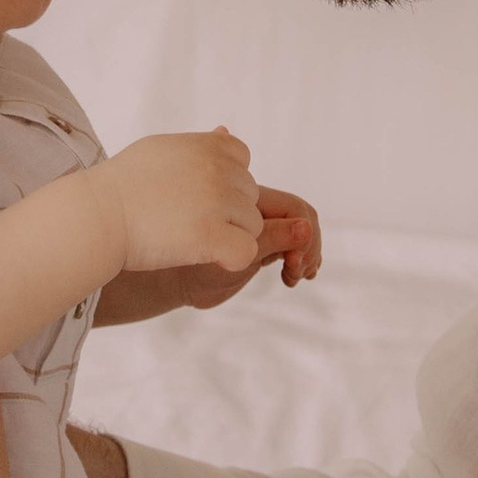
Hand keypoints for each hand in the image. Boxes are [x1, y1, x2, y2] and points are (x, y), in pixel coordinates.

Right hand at [102, 128, 261, 277]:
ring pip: (251, 225)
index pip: (243, 160)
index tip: (196, 194)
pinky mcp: (211, 236)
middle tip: (187, 220)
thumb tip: (225, 132)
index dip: (225, 181)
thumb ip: (198, 145)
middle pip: (250, 195)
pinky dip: (231, 258)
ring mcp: (217, 202)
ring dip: (228, 235)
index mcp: (208, 146)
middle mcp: (218, 169)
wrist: (96, 215)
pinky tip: (206, 256)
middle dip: (227, 210)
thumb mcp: (161, 149)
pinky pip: (246, 251)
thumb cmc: (122, 185)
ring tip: (189, 237)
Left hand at [171, 185, 323, 312]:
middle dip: (308, 245)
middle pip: (301, 216)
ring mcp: (258, 223)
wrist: (169, 278)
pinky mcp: (259, 240)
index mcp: (247, 199)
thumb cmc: (192, 266)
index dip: (305, 234)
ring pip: (297, 229)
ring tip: (293, 276)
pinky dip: (298, 257)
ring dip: (305, 252)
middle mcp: (255, 207)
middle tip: (296, 272)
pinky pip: (289, 241)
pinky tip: (292, 276)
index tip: (294, 264)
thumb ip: (271, 238)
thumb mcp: (234, 255)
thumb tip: (306, 227)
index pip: (295, 207)